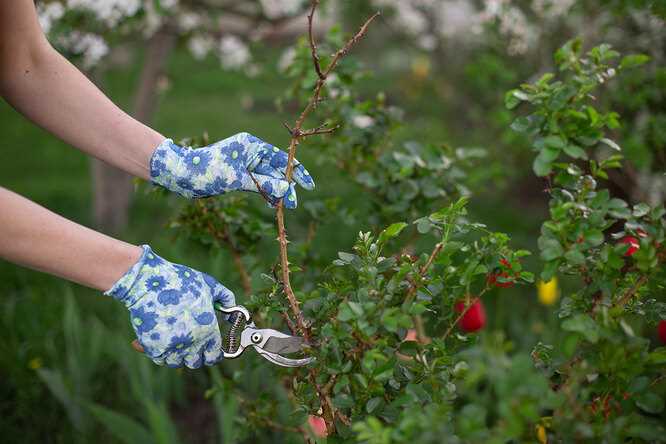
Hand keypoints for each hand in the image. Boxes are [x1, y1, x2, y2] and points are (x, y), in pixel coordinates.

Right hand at [105, 245, 234, 367]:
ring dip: (177, 354)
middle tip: (191, 342)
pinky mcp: (153, 348)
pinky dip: (160, 353)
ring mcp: (172, 347)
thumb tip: (232, 314)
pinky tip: (161, 338)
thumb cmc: (180, 281)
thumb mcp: (210, 285)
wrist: (148, 282)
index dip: (212, 353)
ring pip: (177, 362)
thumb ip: (225, 298)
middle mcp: (192, 343)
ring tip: (175, 339)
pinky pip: (160, 359)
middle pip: (195, 362)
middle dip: (195, 354)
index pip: (214, 355)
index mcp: (208, 330)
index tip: (209, 348)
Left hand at [149, 132, 314, 207]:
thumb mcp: (239, 179)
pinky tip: (271, 203)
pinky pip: (258, 183)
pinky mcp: (238, 174)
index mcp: (252, 144)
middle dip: (286, 186)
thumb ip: (265, 183)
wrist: (183, 176)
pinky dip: (265, 192)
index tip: (309, 186)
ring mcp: (245, 163)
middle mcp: (251, 152)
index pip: (282, 158)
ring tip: (283, 207)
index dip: (297, 172)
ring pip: (268, 178)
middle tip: (293, 205)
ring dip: (276, 192)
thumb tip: (287, 189)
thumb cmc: (209, 171)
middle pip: (277, 169)